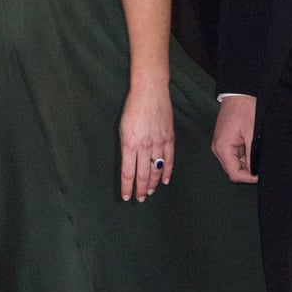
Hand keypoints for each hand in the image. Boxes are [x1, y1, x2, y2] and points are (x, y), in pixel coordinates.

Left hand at [119, 83, 173, 201]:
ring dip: (152, 183)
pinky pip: (169, 159)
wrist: (150, 92)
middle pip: (142, 175)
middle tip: (139, 199)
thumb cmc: (132, 107)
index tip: (126, 197)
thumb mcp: (122, 128)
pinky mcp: (169, 138)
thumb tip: (128, 162)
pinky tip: (164, 180)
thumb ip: (126, 146)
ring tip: (149, 192)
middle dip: (140, 190)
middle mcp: (144, 147)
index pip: (128, 173)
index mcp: (129, 144)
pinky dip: (167, 172)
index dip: (127, 187)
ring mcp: (158, 143)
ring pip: (156, 170)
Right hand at [212, 94, 257, 182]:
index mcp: (222, 148)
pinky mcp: (223, 140)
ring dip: (246, 161)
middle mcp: (217, 149)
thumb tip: (254, 172)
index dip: (249, 178)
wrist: (238, 92)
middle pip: (233, 170)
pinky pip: (233, 154)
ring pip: (234, 163)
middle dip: (248, 169)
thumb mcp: (252, 133)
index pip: (234, 174)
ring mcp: (219, 144)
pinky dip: (243, 154)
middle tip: (261, 161)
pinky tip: (251, 145)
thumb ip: (252, 155)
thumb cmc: (245, 109)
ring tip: (257, 150)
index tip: (261, 174)